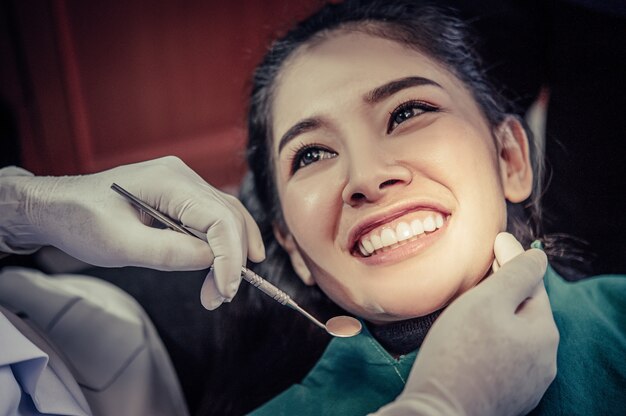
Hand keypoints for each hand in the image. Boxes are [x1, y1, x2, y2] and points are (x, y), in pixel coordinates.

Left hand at [4, 157, 264, 308]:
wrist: (58, 207)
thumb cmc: (81, 221)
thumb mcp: (119, 244)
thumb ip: (167, 252)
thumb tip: (211, 261)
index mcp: (169, 181)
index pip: (218, 218)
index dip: (228, 256)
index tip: (224, 291)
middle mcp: (183, 176)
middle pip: (230, 216)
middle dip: (232, 259)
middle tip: (220, 297)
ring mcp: (185, 185)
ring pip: (228, 217)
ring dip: (232, 253)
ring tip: (222, 288)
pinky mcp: (182, 198)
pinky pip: (214, 219)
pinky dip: (224, 244)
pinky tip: (229, 263)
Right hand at [373, 233, 557, 415]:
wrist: (438, 410)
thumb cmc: (459, 352)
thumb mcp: (487, 301)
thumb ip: (514, 273)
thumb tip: (535, 255)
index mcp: (543, 333)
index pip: (532, 283)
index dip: (511, 259)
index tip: (496, 239)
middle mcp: (543, 360)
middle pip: (523, 310)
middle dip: (504, 288)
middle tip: (480, 269)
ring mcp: (526, 382)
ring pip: (512, 335)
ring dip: (497, 316)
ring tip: (471, 303)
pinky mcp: (506, 395)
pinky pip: (502, 357)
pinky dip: (490, 341)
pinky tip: (470, 338)